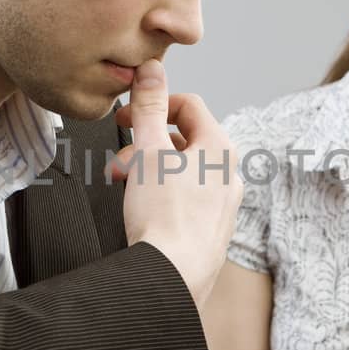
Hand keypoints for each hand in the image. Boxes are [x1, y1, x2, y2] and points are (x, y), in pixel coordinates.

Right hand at [111, 59, 241, 309]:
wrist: (172, 278)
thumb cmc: (164, 218)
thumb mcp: (149, 150)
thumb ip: (147, 107)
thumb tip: (151, 70)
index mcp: (220, 149)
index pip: (188, 105)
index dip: (153, 104)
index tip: (128, 116)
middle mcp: (229, 175)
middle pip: (184, 140)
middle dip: (145, 144)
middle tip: (119, 158)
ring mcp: (223, 205)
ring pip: (183, 172)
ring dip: (150, 170)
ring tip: (124, 184)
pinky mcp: (212, 231)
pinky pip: (186, 199)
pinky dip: (162, 195)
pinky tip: (142, 210)